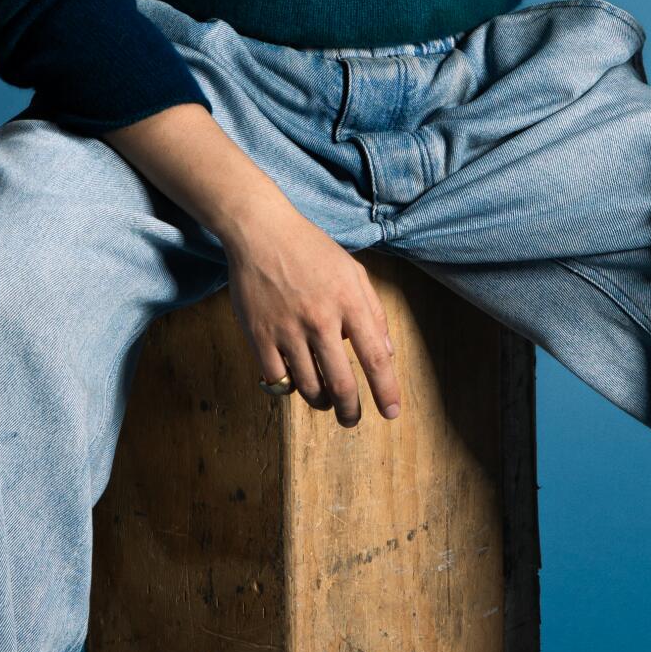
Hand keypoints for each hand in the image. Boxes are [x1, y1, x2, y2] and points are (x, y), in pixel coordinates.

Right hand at [221, 201, 401, 424]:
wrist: (260, 231)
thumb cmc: (311, 249)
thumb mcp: (353, 271)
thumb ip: (374, 312)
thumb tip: (386, 352)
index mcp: (349, 303)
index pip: (375, 358)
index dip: (386, 390)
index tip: (391, 412)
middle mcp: (320, 320)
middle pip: (341, 384)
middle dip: (351, 411)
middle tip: (352, 420)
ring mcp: (287, 330)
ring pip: (309, 386)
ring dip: (321, 402)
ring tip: (325, 400)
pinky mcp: (259, 335)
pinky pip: (277, 379)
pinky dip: (289, 387)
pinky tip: (295, 381)